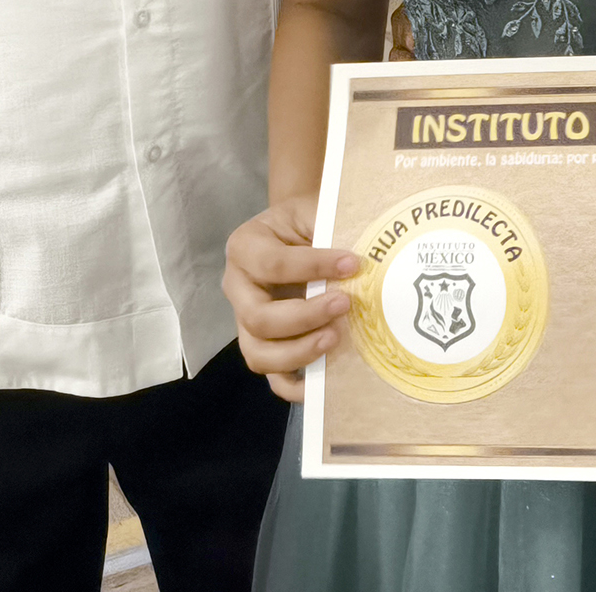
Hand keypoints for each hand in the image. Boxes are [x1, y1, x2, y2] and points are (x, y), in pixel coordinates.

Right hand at [224, 196, 360, 402]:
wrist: (296, 232)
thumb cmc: (305, 221)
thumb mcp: (312, 210)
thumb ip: (327, 226)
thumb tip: (358, 258)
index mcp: (245, 248)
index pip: (272, 264)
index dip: (313, 266)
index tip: (353, 263)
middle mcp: (237, 288)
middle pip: (258, 317)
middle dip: (304, 316)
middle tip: (345, 304)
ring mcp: (246, 322)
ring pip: (259, 353)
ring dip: (299, 352)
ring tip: (335, 339)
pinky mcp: (264, 346)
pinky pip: (271, 377)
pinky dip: (295, 385)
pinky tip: (322, 381)